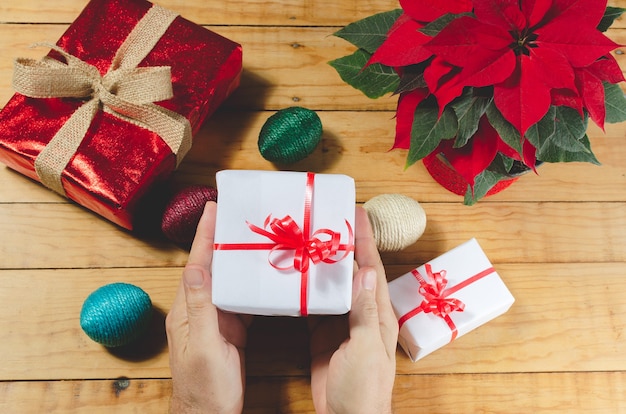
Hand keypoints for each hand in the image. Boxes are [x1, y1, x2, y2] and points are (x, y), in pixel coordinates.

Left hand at [166, 201, 251, 413]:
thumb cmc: (205, 389)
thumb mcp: (205, 347)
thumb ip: (201, 308)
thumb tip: (194, 268)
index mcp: (188, 311)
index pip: (196, 265)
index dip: (204, 236)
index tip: (214, 208)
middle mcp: (199, 311)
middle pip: (211, 267)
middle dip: (222, 239)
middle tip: (238, 214)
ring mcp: (215, 321)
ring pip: (227, 282)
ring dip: (238, 259)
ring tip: (254, 236)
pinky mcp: (230, 331)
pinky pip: (241, 301)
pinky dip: (250, 285)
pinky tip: (263, 276)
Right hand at [308, 206, 397, 413]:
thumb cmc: (364, 387)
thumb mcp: (365, 346)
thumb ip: (365, 310)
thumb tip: (366, 269)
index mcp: (377, 313)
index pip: (371, 267)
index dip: (364, 240)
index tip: (355, 213)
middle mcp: (360, 314)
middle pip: (350, 272)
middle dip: (340, 245)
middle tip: (324, 220)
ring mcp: (341, 325)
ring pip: (330, 287)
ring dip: (321, 265)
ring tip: (305, 241)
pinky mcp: (322, 336)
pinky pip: (314, 307)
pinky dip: (305, 291)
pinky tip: (294, 278)